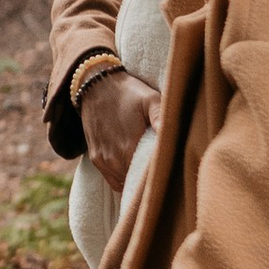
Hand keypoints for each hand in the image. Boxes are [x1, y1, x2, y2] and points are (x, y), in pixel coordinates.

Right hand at [81, 64, 160, 192]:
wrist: (96, 85)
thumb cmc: (128, 92)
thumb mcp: (150, 99)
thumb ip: (162, 119)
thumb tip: (173, 138)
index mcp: (129, 147)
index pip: (148, 177)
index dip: (160, 175)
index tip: (170, 170)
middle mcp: (114, 159)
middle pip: (136, 182)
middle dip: (149, 179)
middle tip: (164, 171)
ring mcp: (103, 161)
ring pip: (124, 183)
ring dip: (135, 180)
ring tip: (148, 171)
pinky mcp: (96, 158)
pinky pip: (113, 180)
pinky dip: (123, 178)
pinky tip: (133, 168)